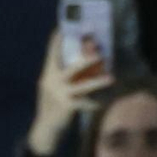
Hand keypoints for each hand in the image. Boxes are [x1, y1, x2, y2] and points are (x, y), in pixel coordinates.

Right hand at [28, 32, 111, 152]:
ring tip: (112, 78)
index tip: (62, 27)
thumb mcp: (53, 87)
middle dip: (87, 59)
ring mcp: (60, 95)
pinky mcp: (67, 107)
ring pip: (83, 86)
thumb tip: (85, 60)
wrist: (45, 129)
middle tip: (100, 52)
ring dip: (98, 82)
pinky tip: (104, 102)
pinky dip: (96, 102)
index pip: (52, 54)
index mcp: (48, 75)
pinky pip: (87, 103)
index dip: (56, 40)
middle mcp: (52, 82)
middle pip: (72, 68)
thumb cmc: (53, 104)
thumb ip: (63, 75)